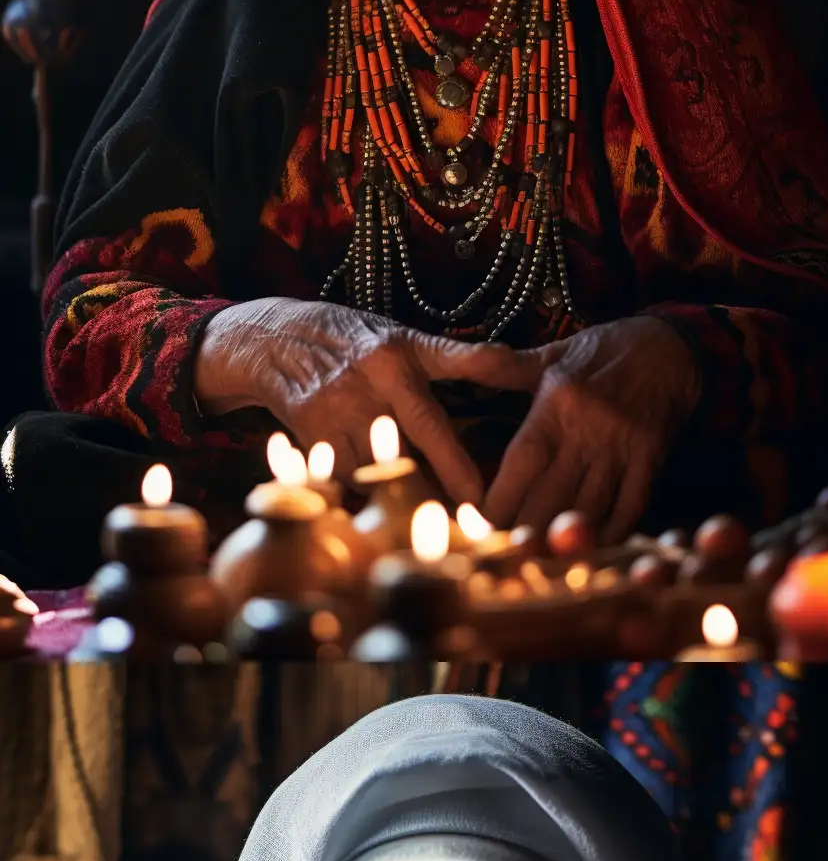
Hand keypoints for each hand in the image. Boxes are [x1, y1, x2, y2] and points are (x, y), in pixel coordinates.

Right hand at [193, 298, 543, 507]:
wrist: (272, 337)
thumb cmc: (356, 341)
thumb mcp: (407, 339)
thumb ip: (464, 358)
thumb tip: (521, 361)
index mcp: (396, 364)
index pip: (433, 426)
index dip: (456, 470)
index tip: (478, 507)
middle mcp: (362, 389)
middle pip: (401, 461)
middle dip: (423, 493)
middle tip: (454, 523)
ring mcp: (329, 413)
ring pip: (370, 473)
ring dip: (386, 487)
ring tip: (396, 486)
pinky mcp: (304, 433)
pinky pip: (340, 476)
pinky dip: (354, 481)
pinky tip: (357, 468)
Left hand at [482, 316, 701, 541]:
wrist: (672, 347)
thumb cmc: (607, 351)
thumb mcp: (554, 354)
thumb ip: (509, 368)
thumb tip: (465, 362)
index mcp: (559, 402)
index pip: (522, 462)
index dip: (501, 499)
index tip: (482, 522)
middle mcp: (589, 429)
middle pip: (551, 496)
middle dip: (526, 530)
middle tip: (506, 553)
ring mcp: (623, 448)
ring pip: (589, 508)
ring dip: (565, 539)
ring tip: (542, 560)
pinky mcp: (651, 460)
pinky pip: (631, 505)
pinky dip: (613, 531)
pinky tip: (595, 547)